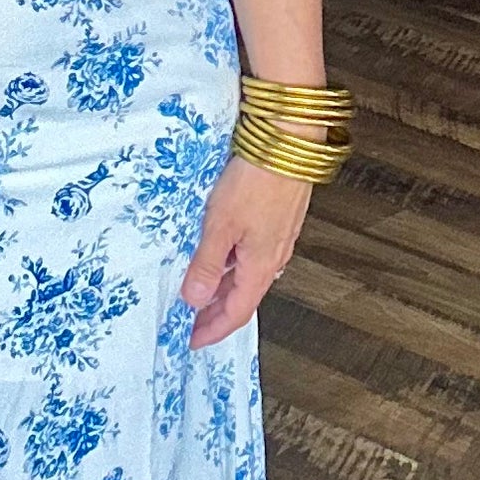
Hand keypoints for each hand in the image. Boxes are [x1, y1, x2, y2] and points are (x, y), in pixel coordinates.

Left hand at [180, 153, 311, 349]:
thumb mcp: (221, 225)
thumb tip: (194, 299)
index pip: (236, 313)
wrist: (289, 139)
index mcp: (262, 266)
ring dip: (223, 288)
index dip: (213, 330)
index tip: (192, 340)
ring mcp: (278, 237)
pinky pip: (252, 254)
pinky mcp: (277, 219)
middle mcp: (274, 256)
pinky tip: (218, 255)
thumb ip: (207, 264)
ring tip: (197, 290)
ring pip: (247, 275)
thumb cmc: (258, 178)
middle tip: (190, 322)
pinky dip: (232, 265)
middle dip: (215, 313)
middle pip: (243, 297)